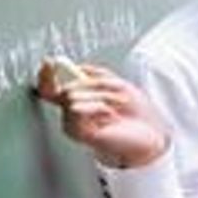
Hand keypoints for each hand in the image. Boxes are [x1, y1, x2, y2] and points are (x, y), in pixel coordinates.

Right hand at [36, 61, 168, 167]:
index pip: (52, 89)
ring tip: (115, 108)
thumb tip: (79, 66)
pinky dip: (98, 107)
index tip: (49, 62)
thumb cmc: (139, 116)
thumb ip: (98, 75)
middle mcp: (73, 115)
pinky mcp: (77, 133)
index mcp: (81, 103)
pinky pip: (77, 109)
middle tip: (116, 97)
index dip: (46, 75)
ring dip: (101, 96)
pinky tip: (109, 116)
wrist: (151, 135)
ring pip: (72, 96)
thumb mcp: (120, 85)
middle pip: (65, 89)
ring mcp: (73, 124)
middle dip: (94, 86)